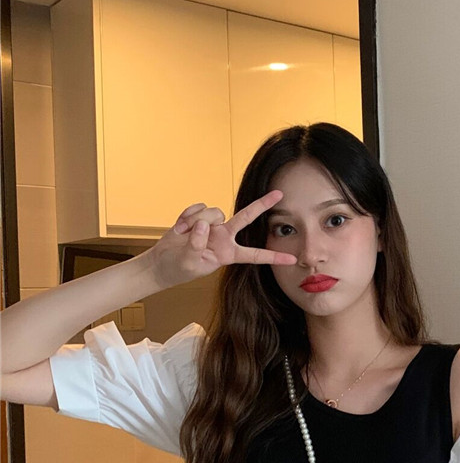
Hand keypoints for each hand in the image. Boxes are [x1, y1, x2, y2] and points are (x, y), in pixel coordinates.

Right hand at [147, 191, 296, 288]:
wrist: (162, 263)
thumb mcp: (189, 262)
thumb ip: (197, 245)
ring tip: (184, 235)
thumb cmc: (178, 269)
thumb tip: (204, 225)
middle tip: (279, 194)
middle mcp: (225, 237)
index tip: (293, 259)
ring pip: (213, 212)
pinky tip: (180, 228)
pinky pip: (198, 208)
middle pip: (247, 217)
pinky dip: (186, 217)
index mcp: (229, 254)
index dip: (273, 257)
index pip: (255, 255)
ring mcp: (213, 225)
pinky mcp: (200, 217)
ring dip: (196, 221)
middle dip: (262, 205)